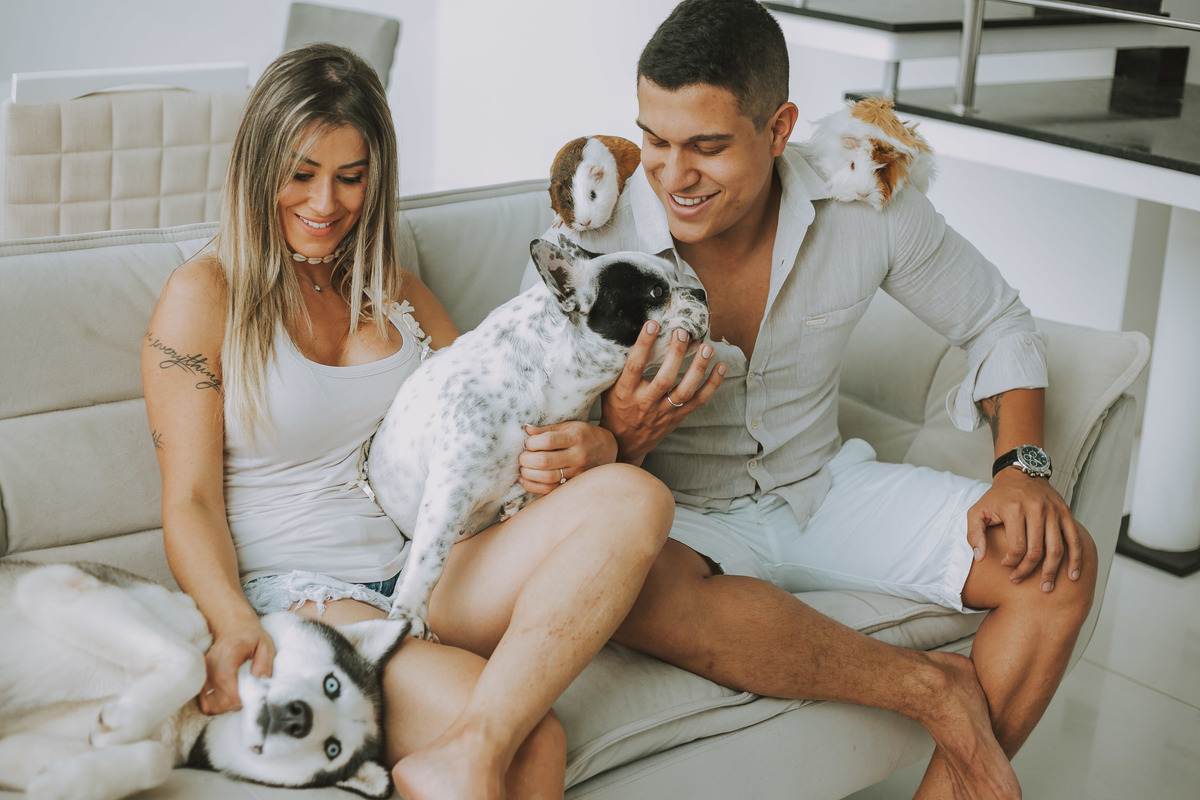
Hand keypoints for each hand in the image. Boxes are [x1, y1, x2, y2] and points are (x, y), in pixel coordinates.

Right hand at [199, 614, 274, 714]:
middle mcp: (210, 664)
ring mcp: (203, 673)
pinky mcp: (201, 679)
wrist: (233, 626)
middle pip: (219, 698)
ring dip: (227, 707)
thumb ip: (264, 665)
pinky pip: (204, 702)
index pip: (225, 680)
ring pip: (210, 704)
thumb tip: (260, 686)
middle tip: (249, 694)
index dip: (239, 696)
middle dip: (237, 704)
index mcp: (227, 653)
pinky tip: (229, 696)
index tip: (253, 695)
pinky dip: (216, 705)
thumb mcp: (265, 646)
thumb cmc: (252, 636)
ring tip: (239, 695)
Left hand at [519, 420, 617, 494]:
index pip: (548, 441)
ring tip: (523, 468)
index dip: (532, 443)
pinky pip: (551, 490)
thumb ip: (548, 429)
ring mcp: (577, 473)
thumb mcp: (570, 426)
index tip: (528, 443)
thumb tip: (527, 430)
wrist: (608, 450)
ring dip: (528, 474)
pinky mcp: (574, 485)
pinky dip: (534, 486)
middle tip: (522, 457)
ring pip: (547, 478)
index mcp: (576, 438)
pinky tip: (525, 480)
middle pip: (545, 461)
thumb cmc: (585, 435)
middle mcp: (578, 456)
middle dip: (526, 460)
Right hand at [600, 321, 724, 464]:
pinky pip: (698, 401)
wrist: (624, 444)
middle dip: (676, 354)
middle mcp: (645, 403)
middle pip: (664, 379)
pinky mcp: (677, 417)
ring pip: (684, 391)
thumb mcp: (609, 389)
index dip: (643, 345)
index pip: (634, 366)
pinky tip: (721, 367)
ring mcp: (663, 412)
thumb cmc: (616, 409)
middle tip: (682, 333)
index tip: (653, 325)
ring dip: (698, 368)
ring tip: (707, 348)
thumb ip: (619, 368)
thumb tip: (627, 336)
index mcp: (624, 393)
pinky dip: (712, 385)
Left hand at [966, 468, 1082, 591]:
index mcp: (1014, 509)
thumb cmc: (997, 497)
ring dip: (1052, 572)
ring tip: (1046, 587)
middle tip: (1020, 580)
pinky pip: (1074, 539)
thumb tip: (980, 557)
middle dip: (1028, 571)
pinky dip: (1075, 559)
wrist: (1020, 474)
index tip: (1006, 566)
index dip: (1012, 562)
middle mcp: (1036, 509)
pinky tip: (1072, 575)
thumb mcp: (977, 510)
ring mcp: (1053, 511)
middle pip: (1037, 551)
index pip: (1017, 546)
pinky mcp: (1065, 513)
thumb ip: (974, 533)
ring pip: (1057, 548)